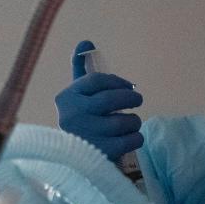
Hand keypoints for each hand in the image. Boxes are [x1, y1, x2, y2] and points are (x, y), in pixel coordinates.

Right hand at [54, 39, 143, 159]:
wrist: (76, 162)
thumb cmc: (83, 122)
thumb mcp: (79, 96)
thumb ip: (82, 70)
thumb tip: (86, 42)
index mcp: (66, 98)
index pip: (97, 80)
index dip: (117, 81)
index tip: (127, 86)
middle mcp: (72, 116)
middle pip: (111, 99)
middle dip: (131, 98)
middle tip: (138, 100)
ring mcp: (86, 136)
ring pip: (124, 121)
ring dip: (134, 121)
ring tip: (129, 124)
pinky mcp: (101, 154)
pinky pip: (132, 140)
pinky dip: (137, 138)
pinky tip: (130, 138)